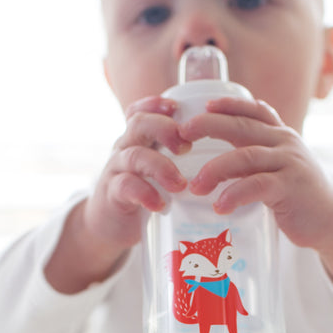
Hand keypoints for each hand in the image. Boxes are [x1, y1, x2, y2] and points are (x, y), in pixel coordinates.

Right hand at [84, 95, 190, 249]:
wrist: (111, 228)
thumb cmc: (143, 196)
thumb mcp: (157, 172)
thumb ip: (178, 161)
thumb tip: (221, 157)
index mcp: (137, 140)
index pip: (140, 111)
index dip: (156, 104)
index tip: (176, 107)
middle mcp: (124, 149)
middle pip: (138, 124)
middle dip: (164, 129)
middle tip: (187, 146)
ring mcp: (116, 171)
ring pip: (134, 156)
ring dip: (160, 166)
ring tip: (180, 184)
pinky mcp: (112, 196)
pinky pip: (125, 187)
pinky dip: (144, 194)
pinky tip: (160, 205)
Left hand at [180, 97, 332, 301]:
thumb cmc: (299, 197)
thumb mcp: (279, 171)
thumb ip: (255, 163)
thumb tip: (216, 169)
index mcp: (280, 136)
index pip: (254, 110)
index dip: (228, 104)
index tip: (203, 105)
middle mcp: (285, 143)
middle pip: (241, 127)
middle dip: (209, 126)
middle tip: (181, 135)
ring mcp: (289, 163)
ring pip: (245, 156)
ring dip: (215, 170)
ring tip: (195, 186)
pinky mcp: (291, 187)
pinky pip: (257, 186)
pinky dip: (234, 194)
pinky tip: (220, 206)